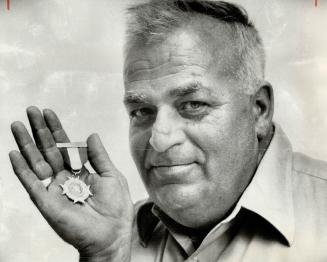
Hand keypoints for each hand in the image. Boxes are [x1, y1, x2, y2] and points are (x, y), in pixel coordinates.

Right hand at [9, 106, 133, 261]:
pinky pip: (31, 183)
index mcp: (80, 171)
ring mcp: (53, 189)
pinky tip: (14, 153)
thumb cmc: (115, 208)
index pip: (64, 146)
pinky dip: (21, 169)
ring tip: (17, 125)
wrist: (111, 235)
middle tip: (30, 110)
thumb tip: (91, 134)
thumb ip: (99, 156)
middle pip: (48, 150)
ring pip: (36, 162)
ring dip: (26, 144)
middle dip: (39, 131)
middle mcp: (64, 178)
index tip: (48, 113)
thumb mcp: (111, 176)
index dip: (56, 130)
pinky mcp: (45, 202)